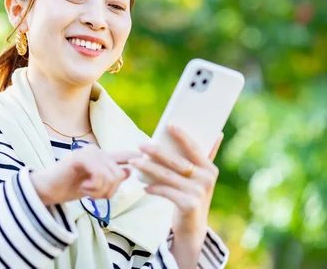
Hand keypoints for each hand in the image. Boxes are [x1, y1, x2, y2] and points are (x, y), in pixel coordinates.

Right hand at [30, 145, 141, 205]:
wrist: (48, 190)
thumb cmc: (70, 187)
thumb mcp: (96, 186)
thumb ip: (111, 178)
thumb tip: (130, 169)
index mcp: (103, 157)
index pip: (126, 154)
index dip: (138, 154)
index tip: (148, 151)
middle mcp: (98, 150)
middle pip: (120, 174)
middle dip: (109, 191)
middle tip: (93, 194)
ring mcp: (89, 152)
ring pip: (111, 176)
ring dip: (100, 191)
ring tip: (87, 191)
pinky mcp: (80, 157)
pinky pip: (100, 175)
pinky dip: (93, 188)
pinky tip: (83, 188)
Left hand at [130, 125, 222, 246]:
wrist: (193, 227)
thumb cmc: (193, 195)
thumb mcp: (202, 177)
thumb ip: (207, 156)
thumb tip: (218, 133)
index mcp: (210, 169)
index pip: (194, 148)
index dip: (182, 135)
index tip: (169, 124)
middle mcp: (206, 179)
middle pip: (176, 161)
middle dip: (156, 151)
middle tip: (140, 145)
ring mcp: (198, 192)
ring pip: (167, 176)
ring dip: (147, 168)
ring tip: (134, 162)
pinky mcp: (188, 204)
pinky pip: (165, 191)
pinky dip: (152, 187)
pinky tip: (143, 185)